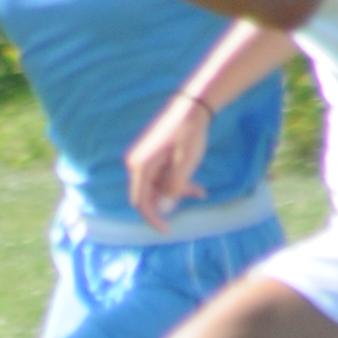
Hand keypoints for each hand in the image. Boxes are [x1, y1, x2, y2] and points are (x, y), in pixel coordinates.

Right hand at [126, 90, 210, 220]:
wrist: (192, 107)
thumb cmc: (189, 134)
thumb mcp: (185, 164)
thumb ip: (173, 188)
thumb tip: (163, 210)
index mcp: (140, 166)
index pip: (140, 202)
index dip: (152, 219)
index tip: (167, 231)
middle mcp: (137, 163)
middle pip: (148, 195)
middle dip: (169, 202)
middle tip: (193, 198)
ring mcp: (144, 159)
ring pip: (157, 186)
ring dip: (176, 191)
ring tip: (200, 191)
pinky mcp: (152, 155)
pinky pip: (161, 176)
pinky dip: (175, 182)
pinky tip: (195, 184)